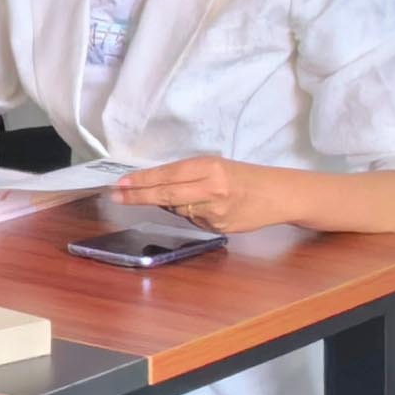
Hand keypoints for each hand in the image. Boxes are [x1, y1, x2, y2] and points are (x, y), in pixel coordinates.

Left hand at [110, 156, 302, 235]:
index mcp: (210, 167)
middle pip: (166, 195)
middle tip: (116, 196)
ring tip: (187, 196)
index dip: (142, 180)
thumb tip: (152, 185)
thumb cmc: (244, 176)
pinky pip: (193, 221)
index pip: (167, 175)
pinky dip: (190, 214)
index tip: (120, 184)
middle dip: (138, 196)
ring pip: (178, 210)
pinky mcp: (220, 227)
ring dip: (169, 205)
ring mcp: (216, 211)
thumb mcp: (216, 166)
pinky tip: (205, 208)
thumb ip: (186, 176)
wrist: (278, 195)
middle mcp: (212, 189)